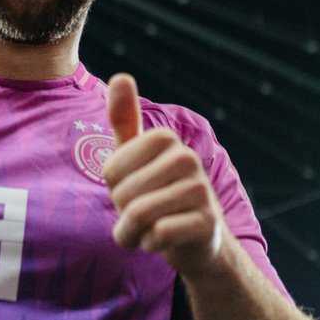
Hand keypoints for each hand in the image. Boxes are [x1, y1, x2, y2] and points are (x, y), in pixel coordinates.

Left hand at [103, 73, 222, 276]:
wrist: (196, 240)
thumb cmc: (157, 192)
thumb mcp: (136, 156)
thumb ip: (125, 119)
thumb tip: (121, 75)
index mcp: (165, 139)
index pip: (111, 170)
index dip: (114, 189)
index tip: (133, 189)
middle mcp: (187, 158)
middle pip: (124, 194)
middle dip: (123, 214)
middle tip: (141, 214)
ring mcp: (201, 190)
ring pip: (139, 215)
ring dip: (133, 233)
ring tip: (146, 230)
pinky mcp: (208, 222)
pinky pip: (158, 235)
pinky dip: (150, 245)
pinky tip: (162, 242)